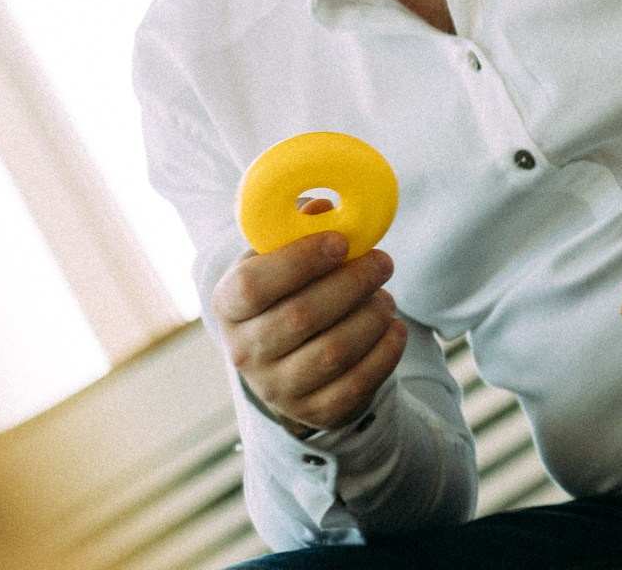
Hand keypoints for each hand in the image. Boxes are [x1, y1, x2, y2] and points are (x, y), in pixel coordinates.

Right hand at [211, 231, 406, 433]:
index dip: (300, 260)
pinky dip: (385, 352)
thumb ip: (297, 228)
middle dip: (352, 283)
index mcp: (228, 305)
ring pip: (333, 353)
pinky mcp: (314, 410)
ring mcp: (277, 388)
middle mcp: (244, 352)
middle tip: (382, 262)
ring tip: (385, 297)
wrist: (292, 357)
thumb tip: (321, 210)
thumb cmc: (289, 290)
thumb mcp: (281, 257)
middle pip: (301, 316)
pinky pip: (357, 384)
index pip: (252, 286)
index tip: (340, 242)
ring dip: (370, 316)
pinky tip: (394, 327)